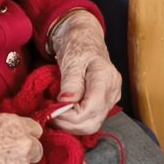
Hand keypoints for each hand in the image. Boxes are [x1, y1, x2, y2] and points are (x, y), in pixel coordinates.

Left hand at [45, 11, 122, 135]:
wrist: (84, 37)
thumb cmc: (77, 44)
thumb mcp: (71, 59)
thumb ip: (70, 82)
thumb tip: (66, 102)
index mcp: (105, 77)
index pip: (91, 108)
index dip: (69, 115)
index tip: (52, 111)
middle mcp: (112, 90)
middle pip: (93, 121)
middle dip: (69, 124)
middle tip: (50, 115)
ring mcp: (111, 98)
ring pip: (93, 125)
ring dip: (71, 125)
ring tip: (55, 115)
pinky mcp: (106, 103)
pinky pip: (91, 120)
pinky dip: (76, 122)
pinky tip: (64, 114)